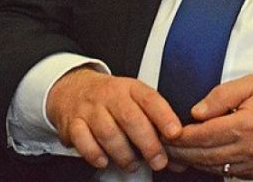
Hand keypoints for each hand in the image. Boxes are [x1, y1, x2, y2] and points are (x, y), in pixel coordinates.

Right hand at [45, 67, 181, 172]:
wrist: (74, 89)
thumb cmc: (112, 100)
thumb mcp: (134, 101)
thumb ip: (155, 125)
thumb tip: (179, 159)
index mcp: (131, 88)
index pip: (150, 99)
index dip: (164, 116)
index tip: (175, 133)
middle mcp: (111, 96)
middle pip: (131, 118)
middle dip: (148, 143)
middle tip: (159, 161)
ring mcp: (91, 109)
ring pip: (108, 132)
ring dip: (123, 153)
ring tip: (133, 164)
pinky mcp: (73, 124)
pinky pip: (82, 140)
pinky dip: (95, 154)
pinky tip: (105, 161)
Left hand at [166, 75, 252, 179]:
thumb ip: (222, 95)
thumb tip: (197, 112)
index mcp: (247, 124)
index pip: (203, 135)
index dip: (180, 136)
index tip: (167, 133)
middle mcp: (251, 149)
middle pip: (204, 156)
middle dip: (180, 153)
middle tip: (164, 146)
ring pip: (214, 168)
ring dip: (193, 163)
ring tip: (178, 154)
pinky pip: (230, 174)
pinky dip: (213, 167)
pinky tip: (203, 159)